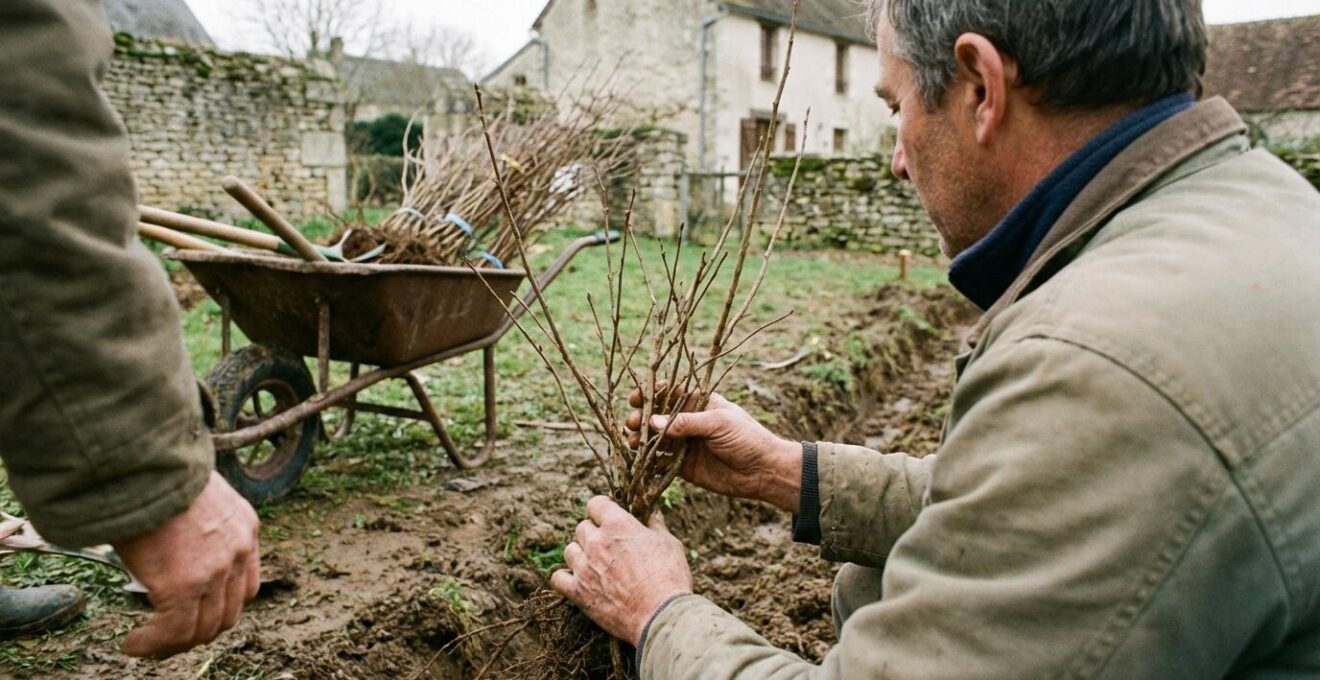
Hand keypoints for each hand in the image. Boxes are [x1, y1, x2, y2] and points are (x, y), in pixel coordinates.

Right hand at [111, 471, 259, 657]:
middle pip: (229, 612)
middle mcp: (238, 550)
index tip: (196, 613)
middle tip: (170, 638)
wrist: (143, 464)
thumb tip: (170, 544)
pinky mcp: (185, 586)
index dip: (221, 605)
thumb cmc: (156, 473)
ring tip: (147, 644)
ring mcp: (215, 570)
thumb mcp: (193, 494)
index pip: (245, 583)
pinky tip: (132, 644)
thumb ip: (195, 524)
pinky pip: (173, 631)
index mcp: (244, 526)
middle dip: (200, 630)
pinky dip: (152, 645)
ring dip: (174, 643)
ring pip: (203, 628)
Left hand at [550, 496, 691, 646]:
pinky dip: (565, 578)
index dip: (603, 509)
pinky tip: (578, 581)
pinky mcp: (577, 591)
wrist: (659, 614)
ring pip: (569, 550)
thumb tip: (652, 511)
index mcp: (617, 525)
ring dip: (580, 554)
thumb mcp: (669, 543)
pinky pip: (557, 578)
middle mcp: (596, 542)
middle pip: (582, 527)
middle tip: (609, 546)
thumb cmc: (669, 577)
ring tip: (595, 564)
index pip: (596, 503)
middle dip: (594, 533)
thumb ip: (655, 524)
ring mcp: (583, 567)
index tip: (610, 517)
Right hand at [626, 388, 802, 511]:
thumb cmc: (747, 438)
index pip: (669, 393)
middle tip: (632, 423)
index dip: (651, 394)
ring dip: (640, 439)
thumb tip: (653, 422)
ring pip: (654, 439)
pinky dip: (647, 461)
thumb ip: (686, 423)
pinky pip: (660, 462)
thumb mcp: (718, 423)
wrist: (762, 471)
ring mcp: (684, 444)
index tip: (636, 398)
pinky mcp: (682, 466)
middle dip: (641, 418)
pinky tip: (638, 461)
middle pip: (656, 416)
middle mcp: (688, 422)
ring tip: (632, 443)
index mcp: (699, 403)